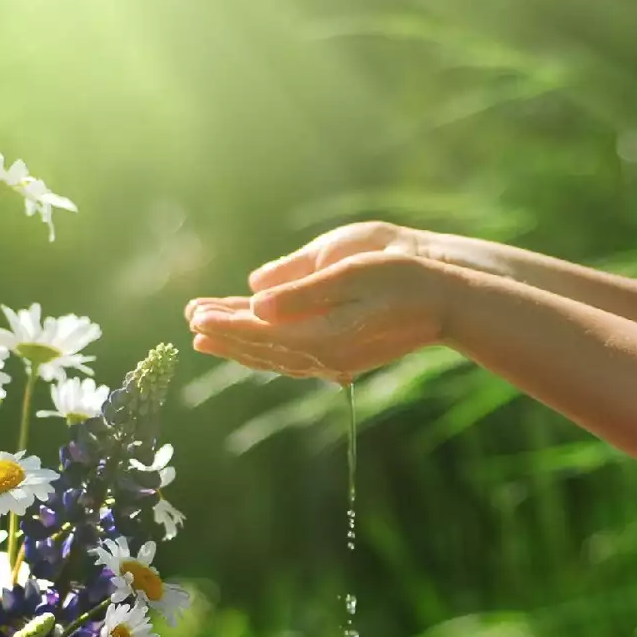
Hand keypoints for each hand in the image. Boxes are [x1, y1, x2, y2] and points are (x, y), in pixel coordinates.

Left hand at [186, 239, 456, 380]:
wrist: (448, 303)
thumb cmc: (403, 279)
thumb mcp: (352, 274)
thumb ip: (302, 292)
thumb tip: (255, 304)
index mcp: (323, 337)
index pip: (259, 332)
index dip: (223, 323)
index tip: (192, 314)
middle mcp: (326, 357)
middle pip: (261, 349)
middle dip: (224, 334)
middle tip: (189, 321)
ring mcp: (336, 362)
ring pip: (275, 357)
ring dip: (239, 345)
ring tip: (208, 335)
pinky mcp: (345, 358)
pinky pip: (292, 359)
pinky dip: (265, 351)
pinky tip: (256, 346)